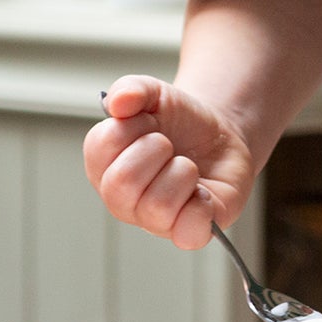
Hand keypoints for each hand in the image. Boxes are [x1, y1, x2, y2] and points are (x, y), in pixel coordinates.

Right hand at [85, 74, 255, 248]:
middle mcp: (123, 201)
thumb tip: (118, 102)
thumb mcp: (155, 93)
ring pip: (156, 207)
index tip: (149, 123)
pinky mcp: (190, 232)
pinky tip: (203, 191)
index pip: (100, 148)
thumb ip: (131, 89)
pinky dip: (201, 207)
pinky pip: (188, 233)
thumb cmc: (178, 120)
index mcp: (104, 166)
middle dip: (155, 149)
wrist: (220, 133)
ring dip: (181, 172)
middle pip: (121, 183)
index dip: (132, 127)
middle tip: (169, 144)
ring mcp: (155, 221)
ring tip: (187, 166)